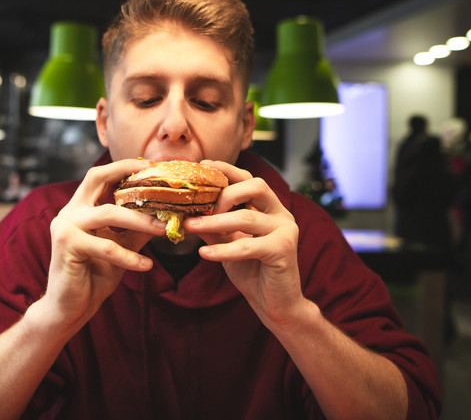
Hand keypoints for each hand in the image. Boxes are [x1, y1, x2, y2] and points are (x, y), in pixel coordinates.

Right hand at [43, 159, 166, 330]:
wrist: (69, 308)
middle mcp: (69, 212)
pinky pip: (106, 247)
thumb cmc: (93, 276)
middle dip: (127, 173)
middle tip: (156, 178)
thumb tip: (166, 216)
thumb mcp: (121, 248)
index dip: (123, 167)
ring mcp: (65, 227)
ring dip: (140, 221)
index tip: (151, 165)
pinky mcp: (67, 246)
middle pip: (97, 179)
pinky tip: (146, 265)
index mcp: (80, 208)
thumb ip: (136, 231)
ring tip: (164, 230)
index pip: (100, 177)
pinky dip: (129, 256)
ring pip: (108, 214)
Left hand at [183, 160, 303, 328]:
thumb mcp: (226, 243)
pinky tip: (204, 253)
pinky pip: (249, 246)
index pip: (248, 179)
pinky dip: (224, 249)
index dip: (226, 169)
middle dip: (224, 194)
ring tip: (190, 227)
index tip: (202, 166)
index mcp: (268, 207)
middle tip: (200, 207)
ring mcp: (286, 230)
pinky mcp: (285, 250)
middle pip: (255, 186)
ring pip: (247, 218)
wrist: (274, 304)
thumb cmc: (251, 271)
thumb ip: (212, 225)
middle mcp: (280, 214)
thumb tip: (183, 211)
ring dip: (215, 222)